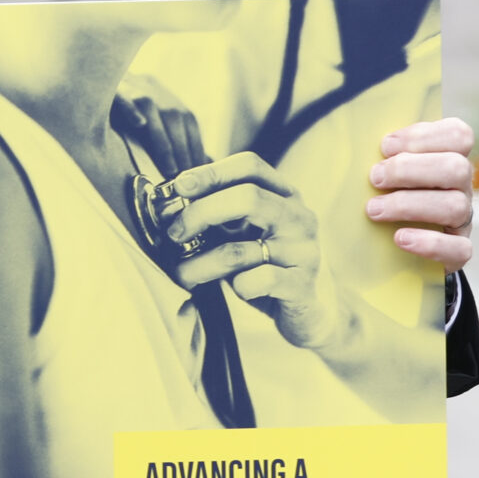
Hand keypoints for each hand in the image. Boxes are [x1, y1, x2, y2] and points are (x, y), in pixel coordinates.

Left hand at [156, 153, 352, 351]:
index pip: (250, 166)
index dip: (210, 172)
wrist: (313, 311)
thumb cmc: (266, 266)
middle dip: (200, 213)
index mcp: (284, 196)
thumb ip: (217, 216)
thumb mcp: (244, 234)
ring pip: (240, 249)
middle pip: (247, 198)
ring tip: (181, 274)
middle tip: (174, 234)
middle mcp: (299, 217)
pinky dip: (236, 286)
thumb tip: (165, 204)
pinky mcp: (302, 286)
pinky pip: (257, 281)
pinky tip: (234, 289)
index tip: (178, 187)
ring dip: (199, 263)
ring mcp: (304, 251)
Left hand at [366, 118, 473, 272]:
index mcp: (448, 159)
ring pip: (456, 206)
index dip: (423, 136)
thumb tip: (348, 140)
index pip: (459, 135)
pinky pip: (459, 249)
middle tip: (375, 178)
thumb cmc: (383, 198)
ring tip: (373, 210)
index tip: (385, 146)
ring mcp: (463, 221)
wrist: (393, 252)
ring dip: (409, 204)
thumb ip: (380, 157)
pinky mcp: (458, 253)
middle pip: (456, 168)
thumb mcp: (384, 173)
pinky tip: (399, 238)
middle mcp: (461, 187)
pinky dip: (429, 243)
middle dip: (410, 170)